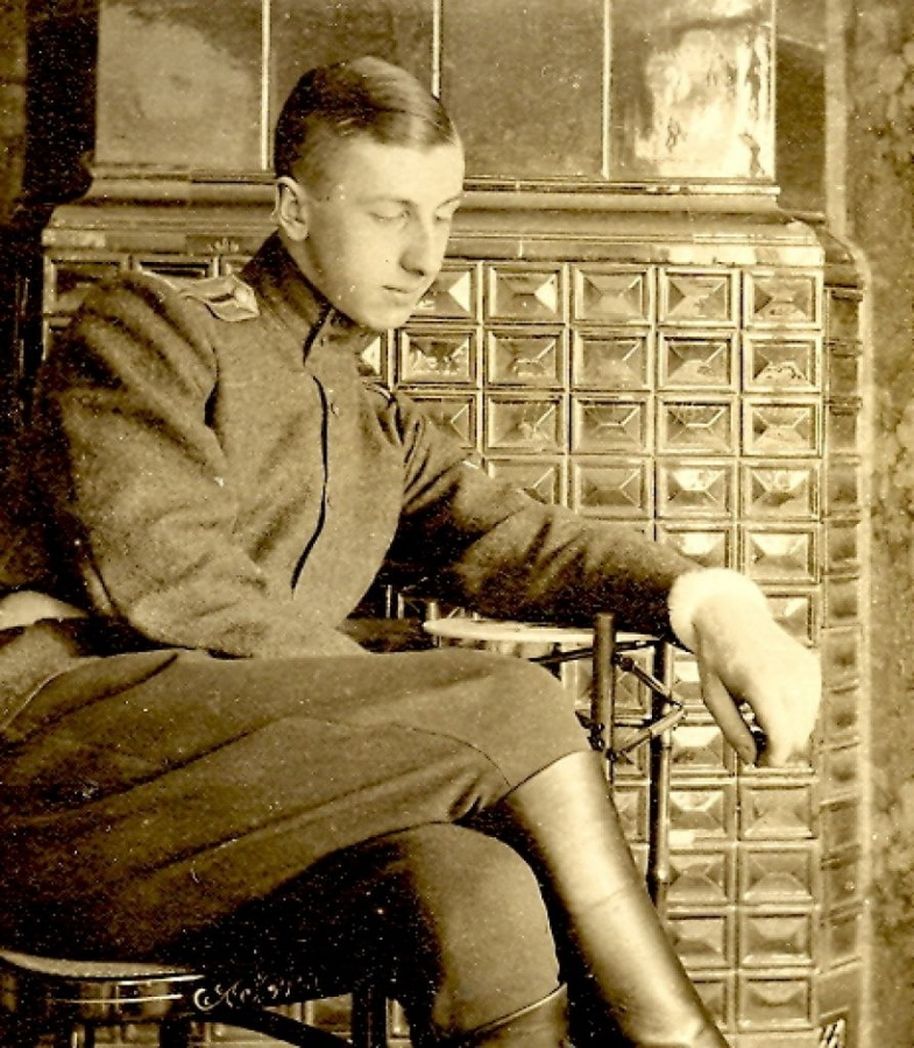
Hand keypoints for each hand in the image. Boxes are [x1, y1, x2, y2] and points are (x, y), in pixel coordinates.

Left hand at [691, 594, 820, 766]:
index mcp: (761, 684)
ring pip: (807, 724)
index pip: (782, 739)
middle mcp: (790, 677)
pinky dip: (795, 712)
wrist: (730, 616)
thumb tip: (754, 759)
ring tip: (757, 716)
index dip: (772, 759)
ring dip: (787, 730)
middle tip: (752, 738)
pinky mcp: (811, 667)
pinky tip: (771, 700)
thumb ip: (733, 731)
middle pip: (798, 737)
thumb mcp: (712, 696)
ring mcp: (805, 671)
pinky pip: (811, 706)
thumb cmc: (716, 657)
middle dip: (778, 746)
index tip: (759, 760)